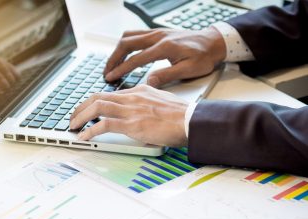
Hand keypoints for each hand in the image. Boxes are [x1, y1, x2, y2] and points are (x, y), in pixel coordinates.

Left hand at [70, 85, 187, 146]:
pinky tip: (84, 137)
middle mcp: (132, 97)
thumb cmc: (180, 115)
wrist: (190, 121)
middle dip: (81, 107)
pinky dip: (90, 131)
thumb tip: (140, 112)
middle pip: (97, 97)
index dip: (94, 101)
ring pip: (96, 107)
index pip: (109, 93)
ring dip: (80, 117)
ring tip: (73, 126)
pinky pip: (104, 125)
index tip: (87, 109)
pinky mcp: (132, 124)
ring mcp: (130, 110)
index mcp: (139, 91)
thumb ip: (147, 103)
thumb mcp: (161, 101)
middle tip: (74, 117)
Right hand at [104, 27, 225, 86]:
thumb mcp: (188, 70)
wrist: (213, 42)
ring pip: (129, 36)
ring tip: (112, 64)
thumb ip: (167, 75)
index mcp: (164, 47)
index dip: (121, 69)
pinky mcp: (158, 33)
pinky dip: (126, 44)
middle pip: (126, 43)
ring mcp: (157, 32)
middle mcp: (158, 36)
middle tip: (106, 72)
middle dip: (113, 58)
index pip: (136, 59)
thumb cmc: (204, 57)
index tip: (110, 78)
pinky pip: (136, 34)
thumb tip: (148, 83)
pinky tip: (124, 53)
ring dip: (117, 50)